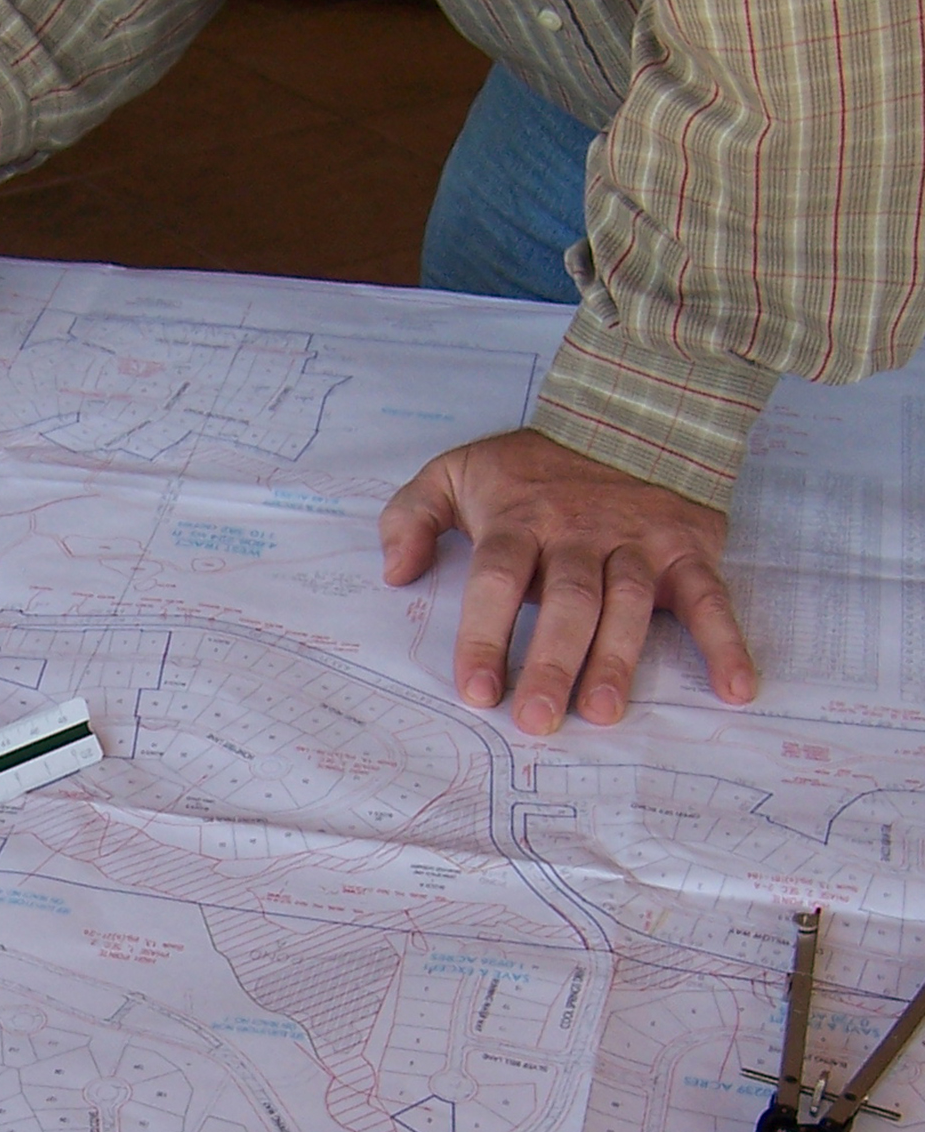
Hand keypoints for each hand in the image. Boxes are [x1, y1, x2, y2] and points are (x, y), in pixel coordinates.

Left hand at [378, 429, 756, 732]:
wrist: (628, 412)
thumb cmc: (532, 464)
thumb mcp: (457, 470)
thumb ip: (412, 516)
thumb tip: (395, 572)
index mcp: (519, 518)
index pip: (497, 578)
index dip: (485, 634)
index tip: (477, 690)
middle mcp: (578, 532)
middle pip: (565, 600)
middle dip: (551, 661)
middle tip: (537, 720)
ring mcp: (637, 541)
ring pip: (628, 602)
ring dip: (618, 658)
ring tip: (602, 712)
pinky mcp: (687, 548)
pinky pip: (711, 596)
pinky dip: (727, 641)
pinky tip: (736, 689)